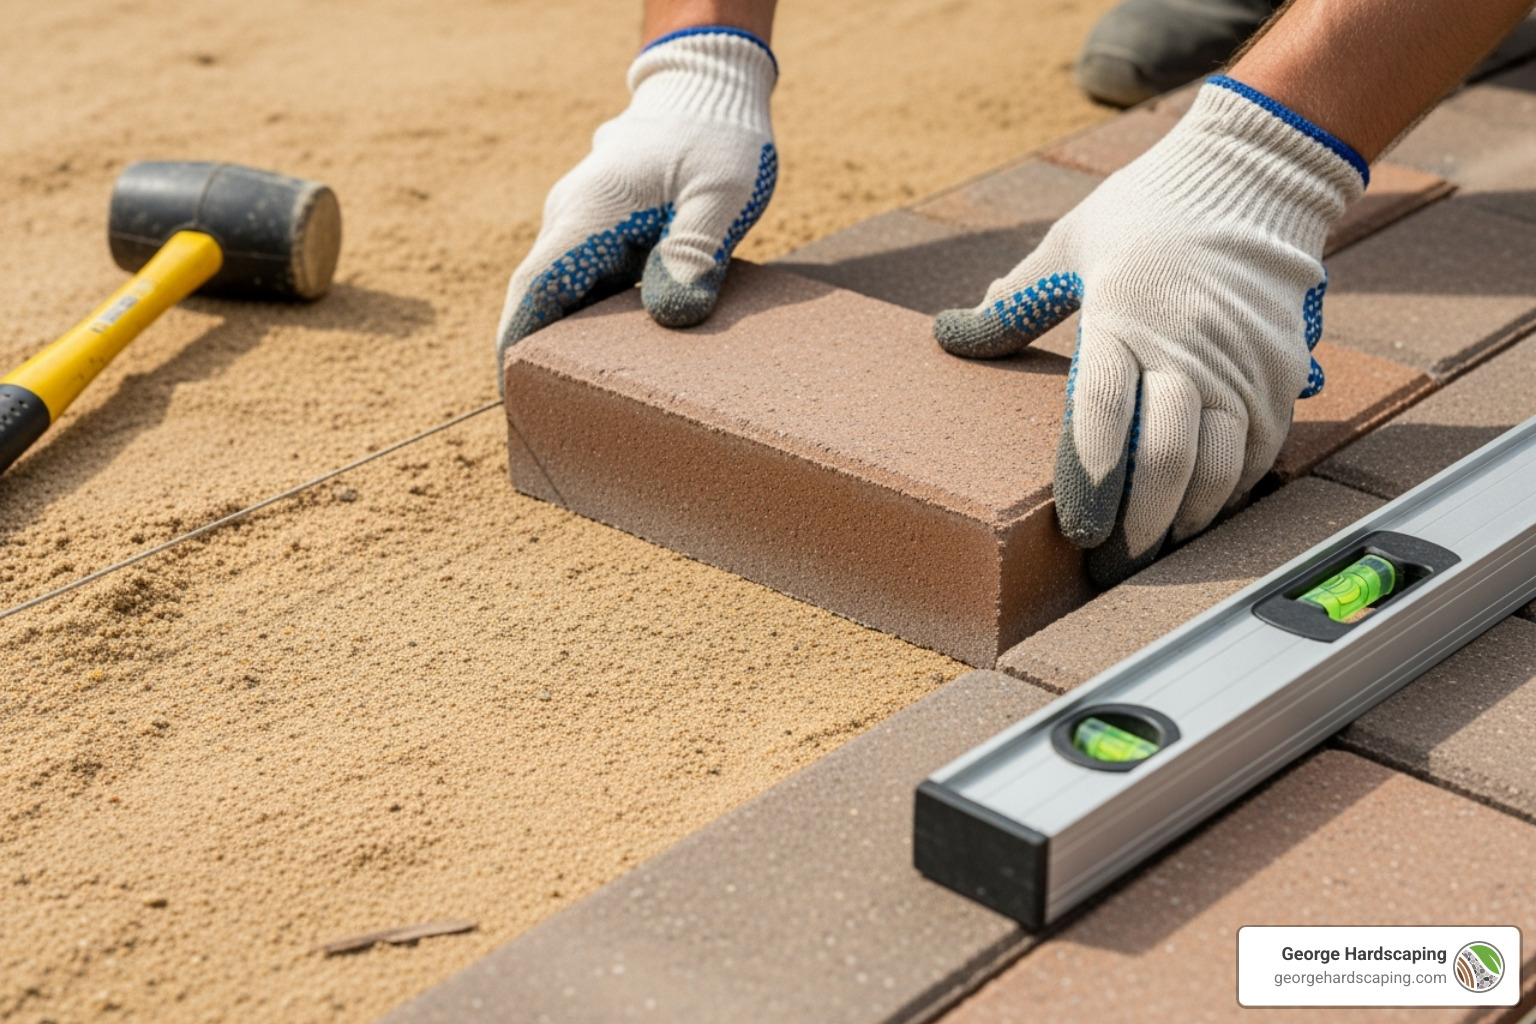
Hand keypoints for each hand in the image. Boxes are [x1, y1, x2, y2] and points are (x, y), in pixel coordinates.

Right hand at [496, 28, 777, 380]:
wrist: (709, 90)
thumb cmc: (718, 136)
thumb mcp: (722, 192)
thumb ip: (697, 250)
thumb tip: (672, 316)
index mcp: (587, 214)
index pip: (534, 290)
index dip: (518, 346)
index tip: (514, 397)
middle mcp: (573, 221)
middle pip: (544, 303)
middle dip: (547, 359)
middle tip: (565, 423)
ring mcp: (586, 228)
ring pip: (569, 298)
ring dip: (579, 344)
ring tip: (600, 404)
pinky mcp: (607, 235)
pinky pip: (594, 287)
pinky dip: (605, 323)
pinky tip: (634, 359)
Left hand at [934, 77, 1365, 586]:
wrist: (1253, 177)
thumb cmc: (1149, 209)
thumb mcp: (1069, 243)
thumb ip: (1014, 303)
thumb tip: (950, 334)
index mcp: (1123, 315)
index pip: (1101, 415)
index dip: (1088, 481)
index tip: (1076, 529)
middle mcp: (1186, 346)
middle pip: (1166, 458)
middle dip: (1137, 526)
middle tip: (1111, 563)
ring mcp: (1241, 364)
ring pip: (1219, 468)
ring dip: (1186, 522)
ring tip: (1155, 553)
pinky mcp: (1280, 373)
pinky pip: (1260, 453)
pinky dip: (1231, 493)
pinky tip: (1203, 515)